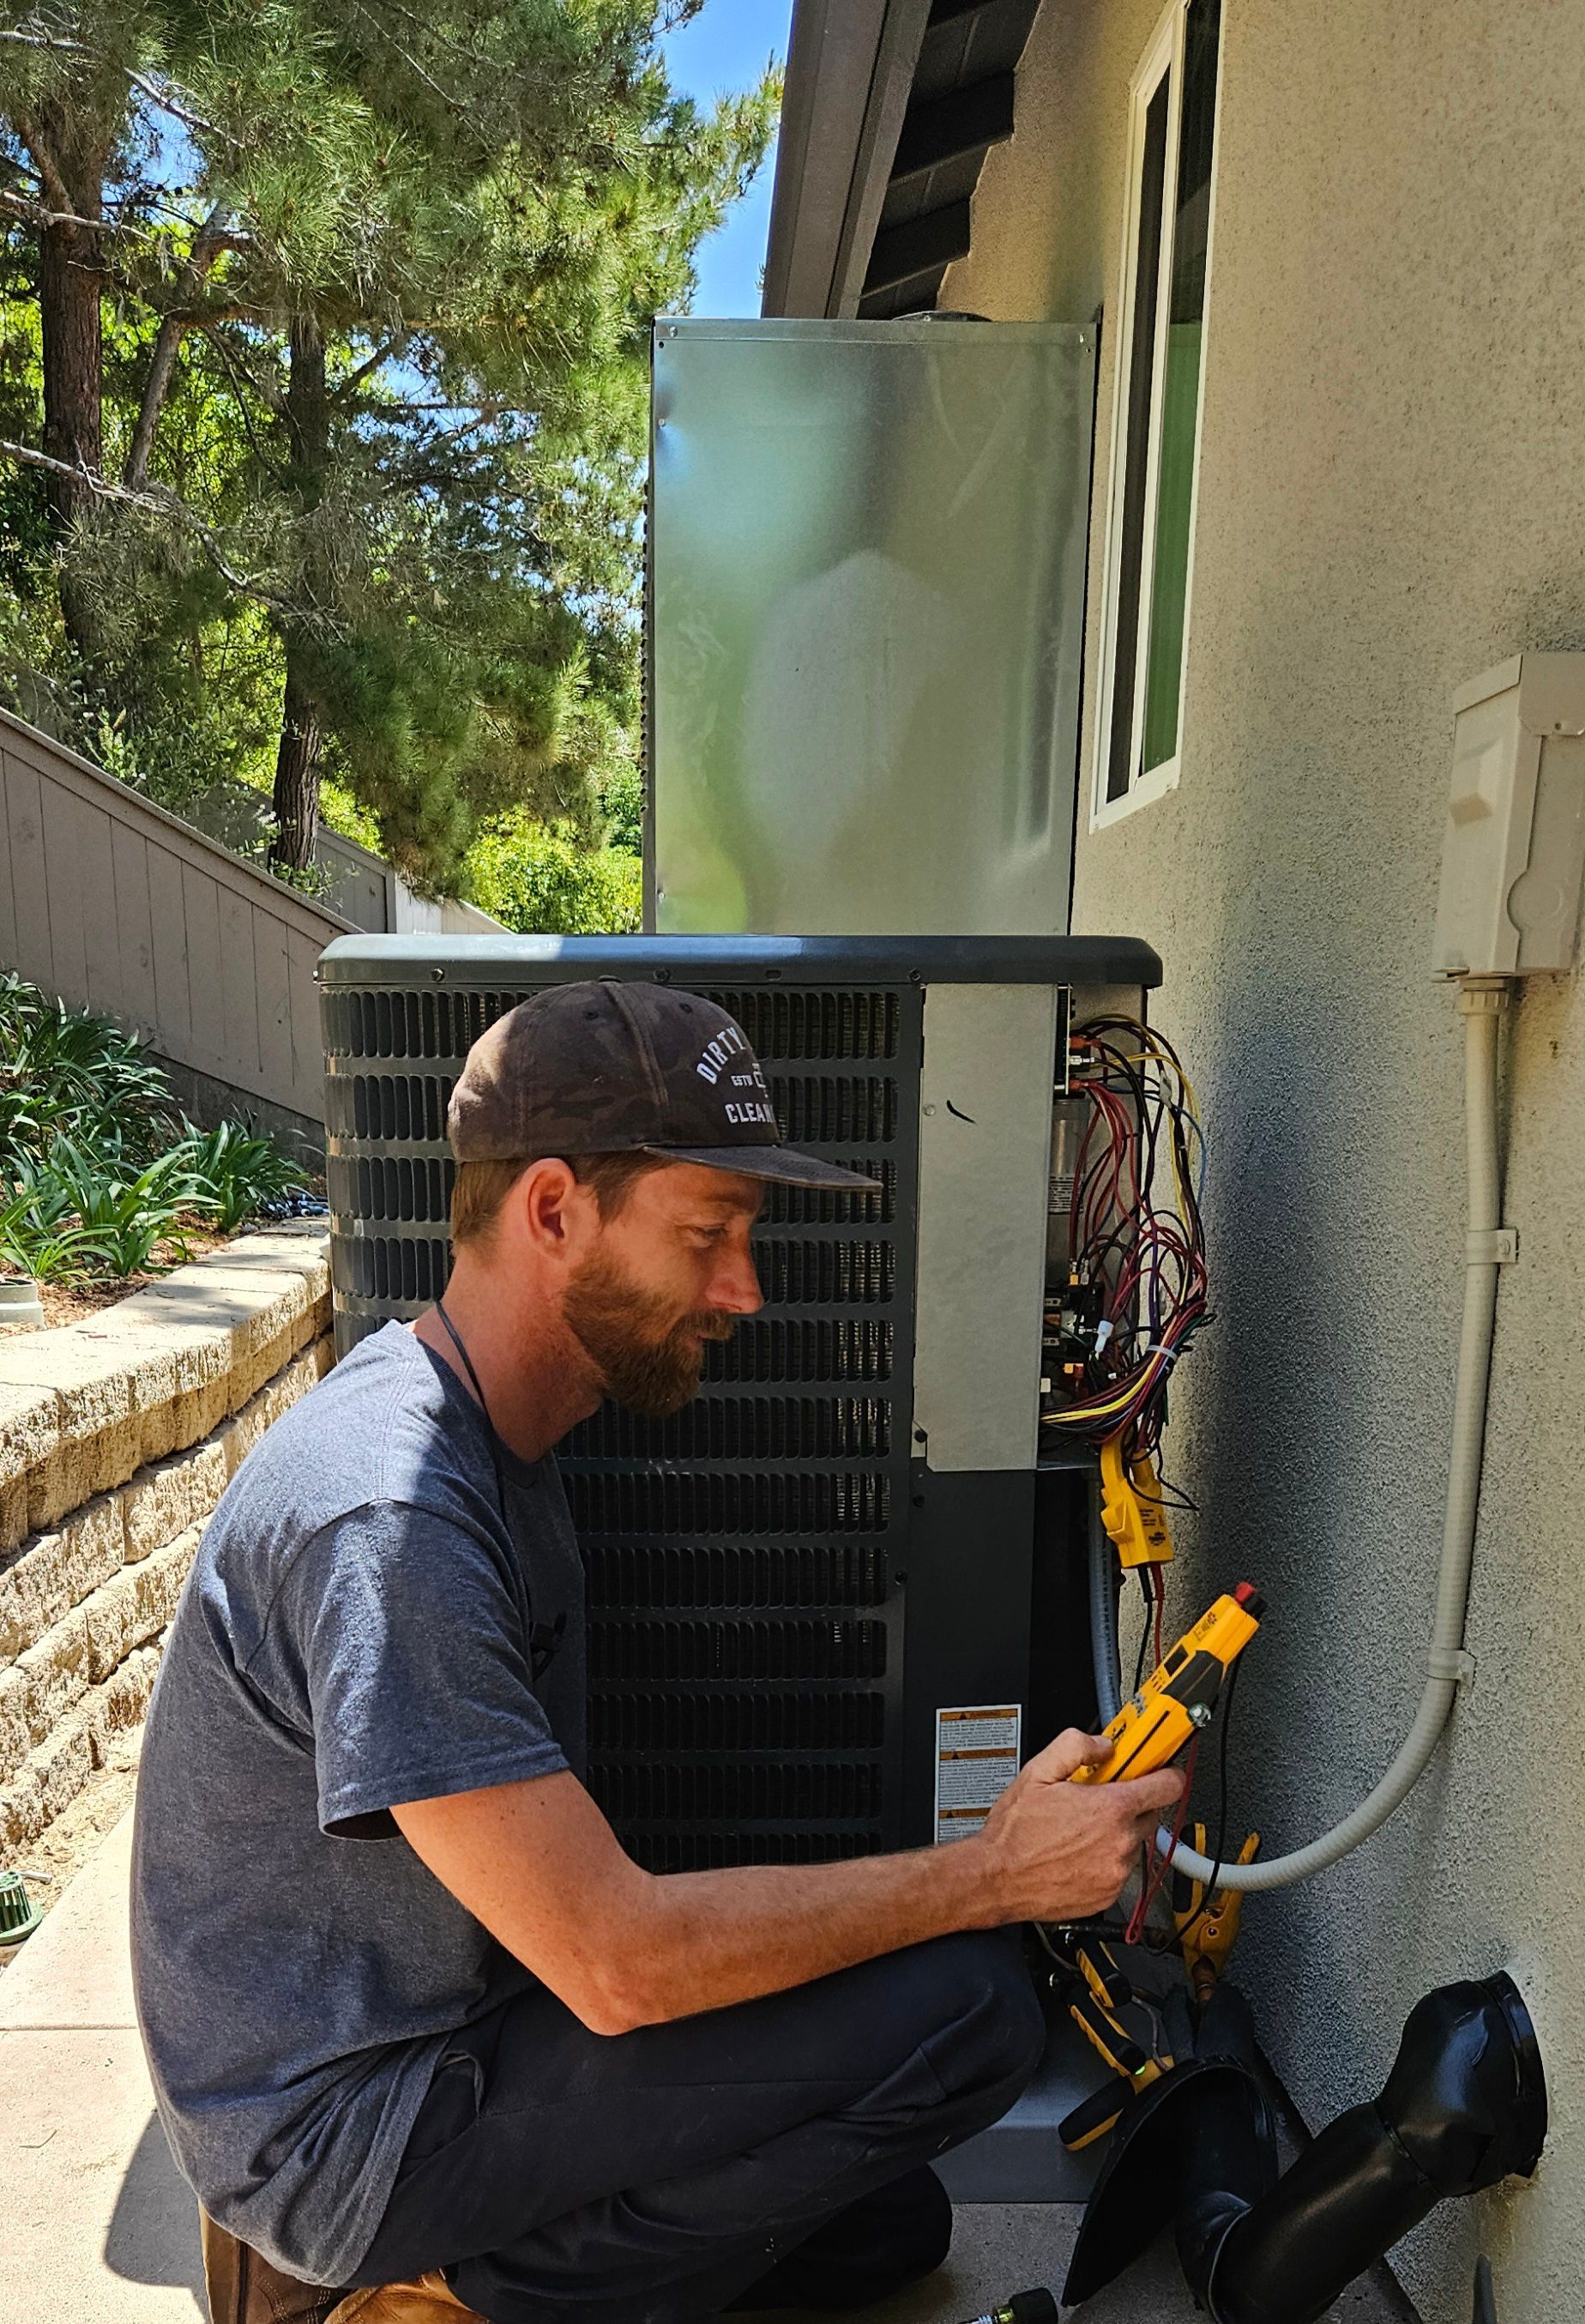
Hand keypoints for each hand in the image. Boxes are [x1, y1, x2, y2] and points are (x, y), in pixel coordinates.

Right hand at [976, 1728, 1184, 1924]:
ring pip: (1132, 1844)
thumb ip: (1076, 1746)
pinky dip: (1104, 1861)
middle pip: (1150, 1815)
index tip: (1162, 1769)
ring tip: (1078, 1831)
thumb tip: (1102, 1745)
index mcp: (1110, 1809)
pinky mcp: (1107, 1896)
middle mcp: (1119, 1843)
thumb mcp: (1038, 1772)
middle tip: (1099, 1800)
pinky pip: (1118, 1871)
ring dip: (1115, 1834)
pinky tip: (1076, 1854)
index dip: (1167, 1773)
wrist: (996, 1879)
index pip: (1167, 1787)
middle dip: (1130, 1804)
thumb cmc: (1014, 1833)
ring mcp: (1116, 1873)